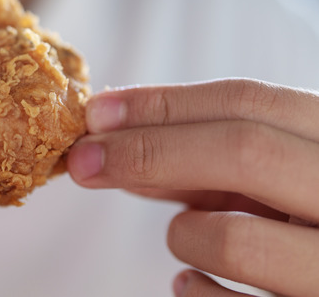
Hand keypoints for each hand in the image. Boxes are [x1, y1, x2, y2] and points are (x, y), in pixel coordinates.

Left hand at [65, 78, 318, 296]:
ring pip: (232, 238)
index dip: (162, 103)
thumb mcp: (264, 177)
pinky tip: (190, 282)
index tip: (96, 113)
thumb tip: (109, 147)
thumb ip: (200, 160)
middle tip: (83, 162)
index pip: (248, 101)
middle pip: (243, 149)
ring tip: (185, 236)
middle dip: (147, 150)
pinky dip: (193, 290)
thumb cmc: (300, 217)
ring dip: (183, 234)